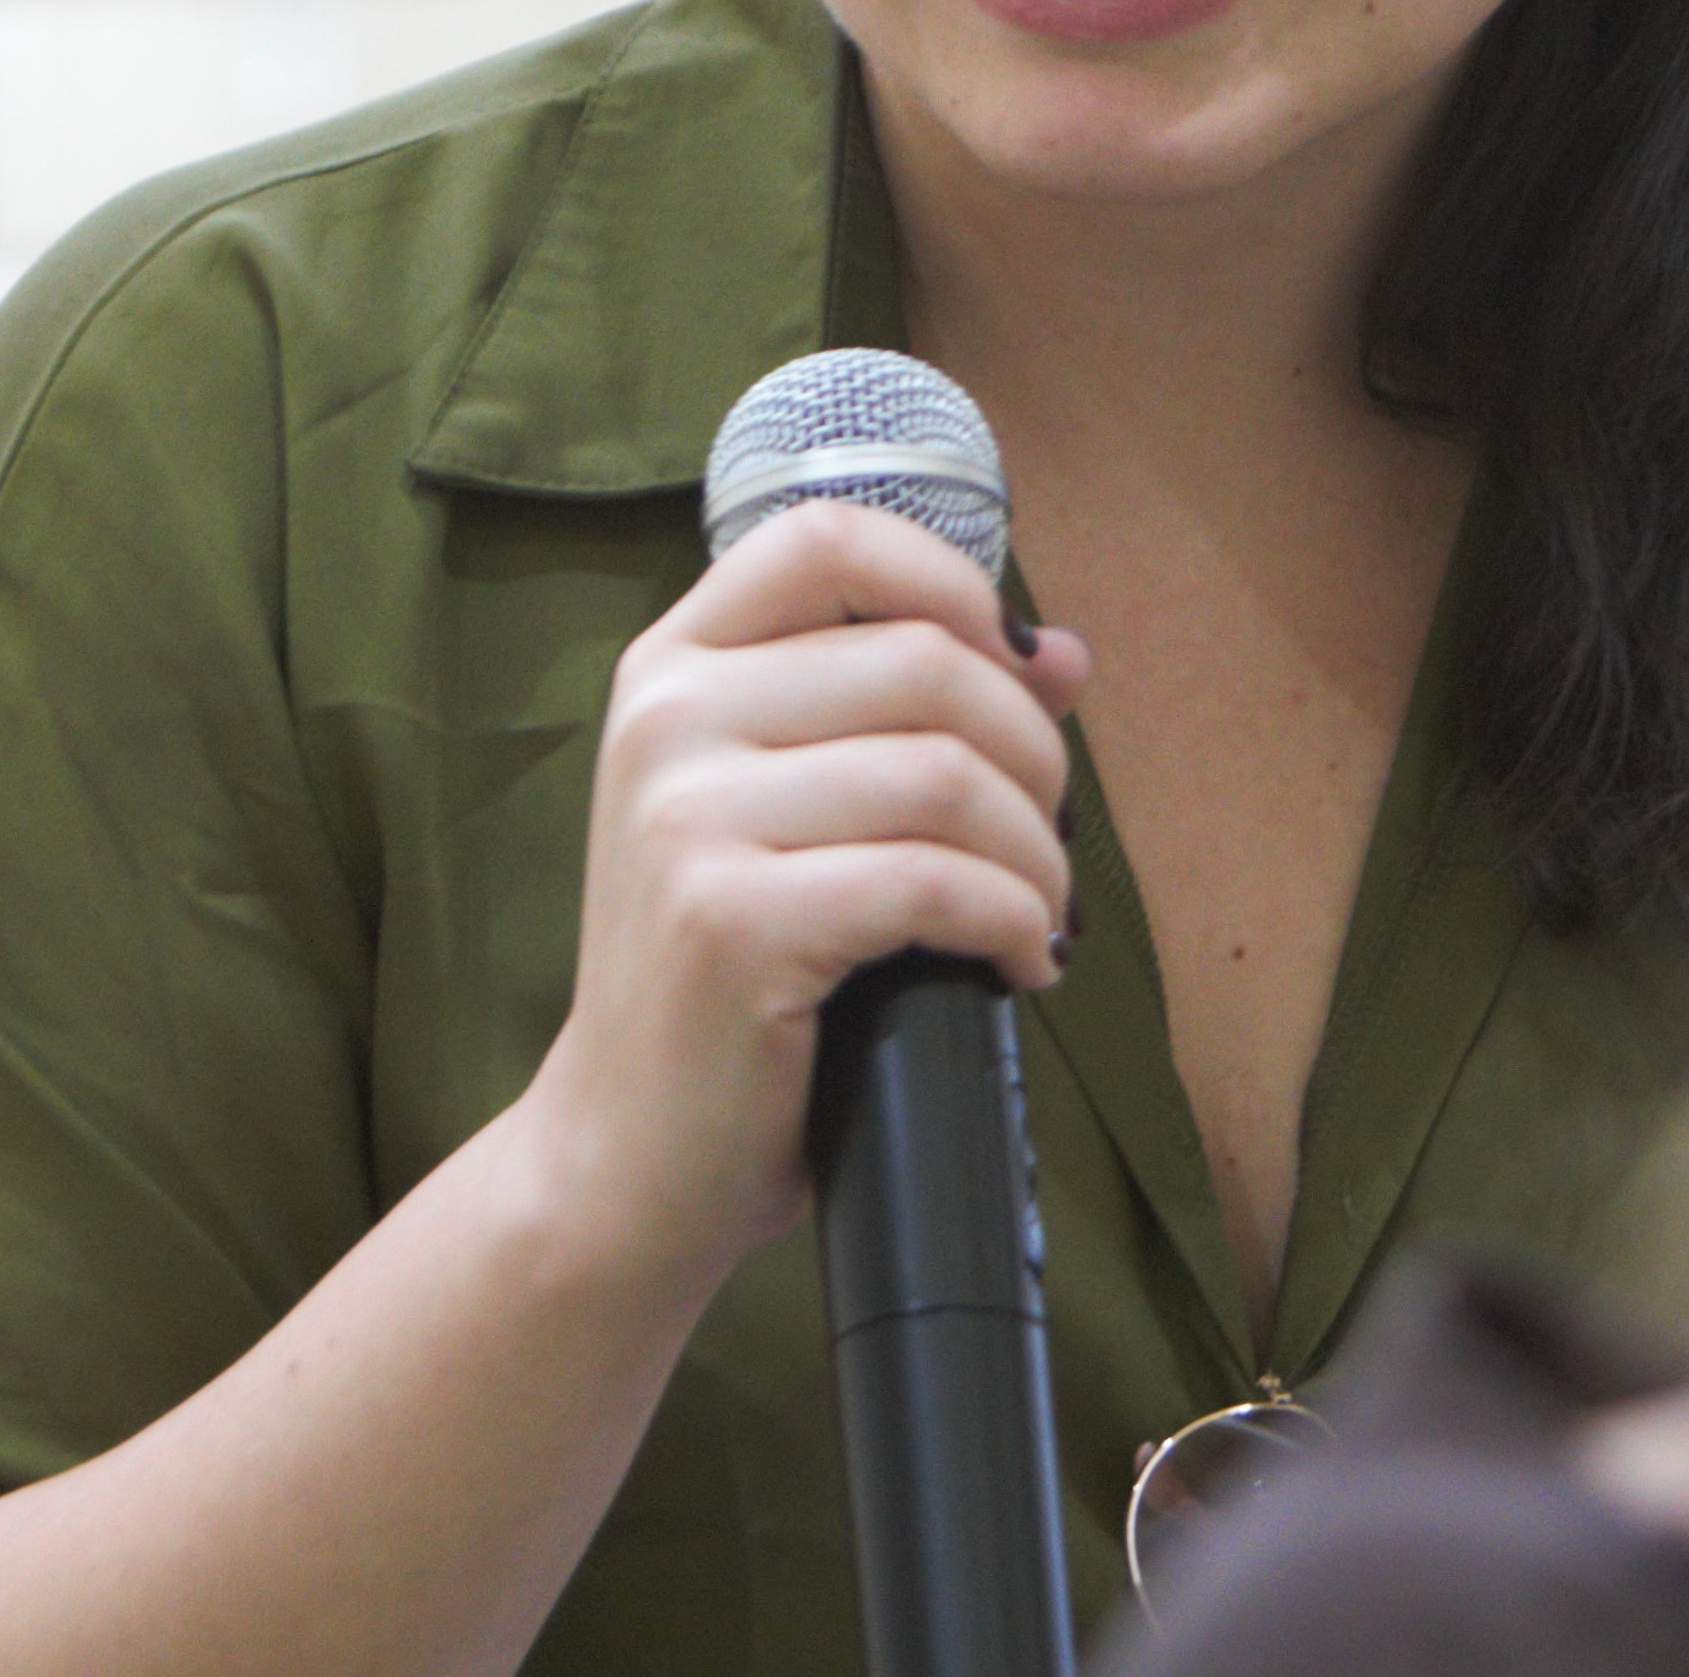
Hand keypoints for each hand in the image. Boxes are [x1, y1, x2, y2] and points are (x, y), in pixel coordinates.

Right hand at [515, 501, 1090, 1278]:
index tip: (1018, 664)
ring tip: (1042, 911)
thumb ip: (908, 714)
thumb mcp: (796, 814)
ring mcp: (685, 818)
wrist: (624, 1151)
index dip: (949, 579)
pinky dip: (1013, 921)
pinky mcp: (729, 920)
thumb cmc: (731, 975)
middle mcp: (665, 720)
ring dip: (1036, 851)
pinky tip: (1023, 962)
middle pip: (923, 662)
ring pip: (944, 774)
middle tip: (1050, 837)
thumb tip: (1064, 654)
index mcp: (671, 668)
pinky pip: (933, 882)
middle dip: (1032, 752)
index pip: (826, 537)